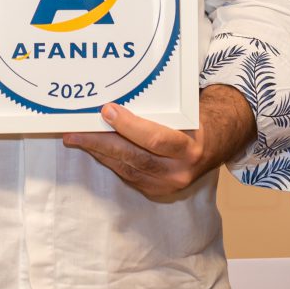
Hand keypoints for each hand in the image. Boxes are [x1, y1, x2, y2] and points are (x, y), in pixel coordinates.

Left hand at [63, 87, 253, 200]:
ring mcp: (166, 185)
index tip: (107, 111)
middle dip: (100, 143)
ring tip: (76, 139)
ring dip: (98, 152)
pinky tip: (94, 149)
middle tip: (74, 132)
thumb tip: (119, 97)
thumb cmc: (195, 120)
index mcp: (190, 148)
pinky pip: (126, 175)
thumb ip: (159, 109)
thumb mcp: (186, 111)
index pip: (155, 140)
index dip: (128, 126)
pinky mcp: (155, 191)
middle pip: (133, 157)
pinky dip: (109, 160)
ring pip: (125, 168)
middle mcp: (179, 171)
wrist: (216, 145)